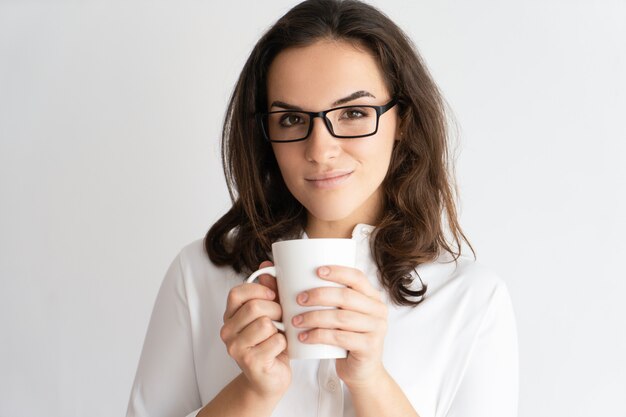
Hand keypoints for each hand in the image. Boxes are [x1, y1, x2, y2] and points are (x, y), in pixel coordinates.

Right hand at [220, 261, 290, 397]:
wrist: (269, 380)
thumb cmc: (271, 343)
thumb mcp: (270, 314)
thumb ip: (268, 290)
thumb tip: (267, 265)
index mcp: (230, 316)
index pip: (236, 293)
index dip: (259, 289)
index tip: (273, 295)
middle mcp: (227, 331)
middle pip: (254, 307)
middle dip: (276, 310)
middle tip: (283, 318)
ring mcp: (236, 348)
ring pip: (265, 324)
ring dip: (280, 327)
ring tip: (282, 334)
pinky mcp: (250, 362)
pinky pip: (275, 342)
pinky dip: (284, 343)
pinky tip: (281, 349)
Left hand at [291, 265, 388, 387]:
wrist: (361, 371)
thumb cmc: (345, 338)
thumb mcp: (341, 315)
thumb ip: (327, 298)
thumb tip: (287, 279)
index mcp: (372, 296)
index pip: (357, 277)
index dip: (337, 272)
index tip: (316, 271)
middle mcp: (378, 310)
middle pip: (346, 297)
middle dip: (319, 295)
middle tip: (299, 299)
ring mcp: (376, 329)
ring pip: (341, 318)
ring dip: (314, 317)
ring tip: (296, 321)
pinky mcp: (369, 347)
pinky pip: (340, 338)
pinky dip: (318, 336)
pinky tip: (304, 337)